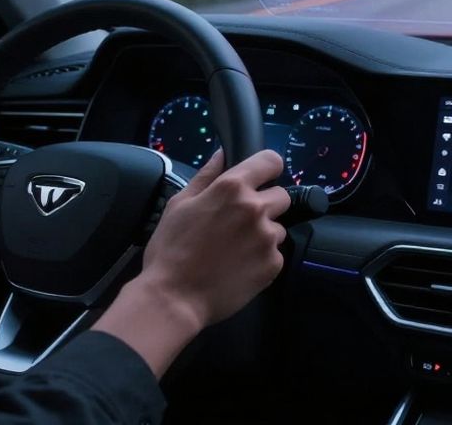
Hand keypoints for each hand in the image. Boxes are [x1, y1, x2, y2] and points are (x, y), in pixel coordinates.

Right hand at [93, 149, 289, 375]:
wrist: (173, 298)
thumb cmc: (170, 250)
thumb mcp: (179, 204)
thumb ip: (206, 175)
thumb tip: (222, 154)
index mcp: (232, 188)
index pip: (271, 161)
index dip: (267, 168)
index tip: (261, 178)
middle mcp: (256, 209)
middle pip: (281, 196)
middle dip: (265, 204)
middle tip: (239, 222)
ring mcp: (267, 238)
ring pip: (277, 227)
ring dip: (263, 234)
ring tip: (235, 249)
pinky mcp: (274, 264)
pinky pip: (275, 254)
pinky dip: (261, 258)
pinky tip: (238, 266)